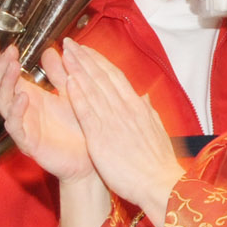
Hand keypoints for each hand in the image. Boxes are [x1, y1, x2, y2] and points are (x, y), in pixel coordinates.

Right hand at [0, 41, 91, 181]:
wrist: (90, 159)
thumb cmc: (79, 128)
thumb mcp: (70, 93)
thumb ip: (59, 73)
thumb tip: (50, 51)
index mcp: (30, 97)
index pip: (7, 76)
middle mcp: (22, 111)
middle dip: (1, 69)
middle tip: (9, 53)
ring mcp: (23, 127)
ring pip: (3, 104)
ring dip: (6, 84)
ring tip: (13, 67)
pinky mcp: (29, 144)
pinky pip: (16, 127)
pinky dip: (17, 112)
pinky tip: (23, 97)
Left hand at [61, 39, 182, 223]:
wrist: (161, 184)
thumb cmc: (159, 164)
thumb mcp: (158, 131)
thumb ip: (149, 112)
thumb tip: (145, 98)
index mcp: (137, 108)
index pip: (115, 78)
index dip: (99, 62)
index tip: (87, 50)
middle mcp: (125, 109)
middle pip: (102, 77)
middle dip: (85, 58)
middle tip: (69, 43)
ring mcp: (113, 121)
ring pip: (93, 89)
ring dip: (78, 70)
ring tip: (65, 54)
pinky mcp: (102, 137)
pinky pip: (88, 112)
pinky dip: (78, 95)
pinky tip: (68, 82)